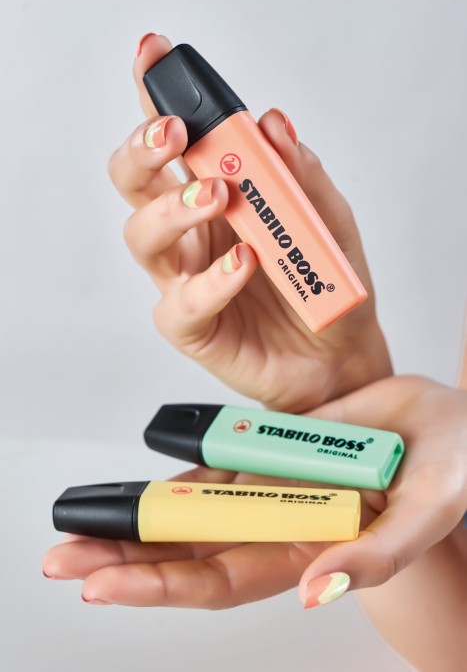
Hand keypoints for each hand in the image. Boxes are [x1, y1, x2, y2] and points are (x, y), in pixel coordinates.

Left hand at [43, 375, 466, 607]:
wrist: (450, 423)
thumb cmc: (453, 468)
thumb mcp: (429, 509)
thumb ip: (378, 553)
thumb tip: (319, 590)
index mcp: (314, 548)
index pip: (225, 579)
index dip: (164, 584)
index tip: (104, 586)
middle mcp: (284, 524)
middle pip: (193, 550)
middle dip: (127, 557)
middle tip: (63, 559)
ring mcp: (276, 487)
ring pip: (197, 510)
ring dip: (140, 518)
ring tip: (81, 524)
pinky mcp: (276, 451)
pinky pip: (220, 466)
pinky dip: (180, 478)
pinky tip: (141, 487)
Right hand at [108, 33, 391, 413]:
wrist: (339, 354)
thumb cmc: (325, 282)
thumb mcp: (328, 219)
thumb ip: (301, 175)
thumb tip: (273, 123)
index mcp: (216, 196)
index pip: (175, 143)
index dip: (155, 98)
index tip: (152, 58)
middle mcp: (192, 233)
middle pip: (135, 181)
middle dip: (143, 150)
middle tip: (174, 134)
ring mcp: (186, 278)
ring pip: (143, 235)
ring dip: (174, 208)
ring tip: (217, 197)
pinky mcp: (191, 325)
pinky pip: (182, 302)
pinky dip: (212, 281)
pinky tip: (243, 266)